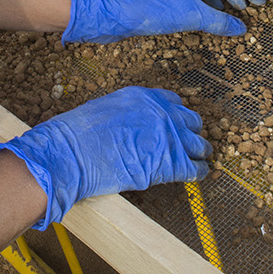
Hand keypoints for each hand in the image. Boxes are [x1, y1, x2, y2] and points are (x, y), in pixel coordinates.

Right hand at [0, 87, 209, 228]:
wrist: (73, 153)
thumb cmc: (80, 134)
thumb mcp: (108, 109)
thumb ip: (130, 115)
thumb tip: (136, 127)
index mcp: (146, 97)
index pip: (174, 102)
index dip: (174, 117)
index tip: (172, 127)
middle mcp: (163, 113)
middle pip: (191, 121)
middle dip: (188, 133)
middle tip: (183, 145)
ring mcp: (170, 137)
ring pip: (199, 144)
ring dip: (196, 152)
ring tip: (194, 160)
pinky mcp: (172, 163)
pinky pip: (197, 168)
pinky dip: (198, 172)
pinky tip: (193, 175)